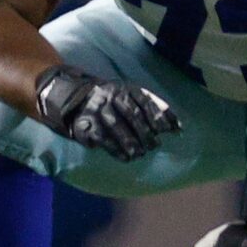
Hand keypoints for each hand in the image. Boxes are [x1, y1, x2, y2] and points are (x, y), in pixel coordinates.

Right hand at [32, 65, 178, 161]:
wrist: (68, 97)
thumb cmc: (107, 100)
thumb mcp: (128, 95)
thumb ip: (151, 107)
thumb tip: (178, 128)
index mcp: (122, 88)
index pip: (144, 102)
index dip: (158, 117)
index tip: (168, 131)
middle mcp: (109, 96)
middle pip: (132, 116)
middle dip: (145, 134)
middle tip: (153, 146)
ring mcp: (96, 110)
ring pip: (117, 128)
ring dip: (131, 144)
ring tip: (139, 154)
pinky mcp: (85, 124)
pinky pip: (103, 139)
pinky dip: (116, 150)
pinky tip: (125, 157)